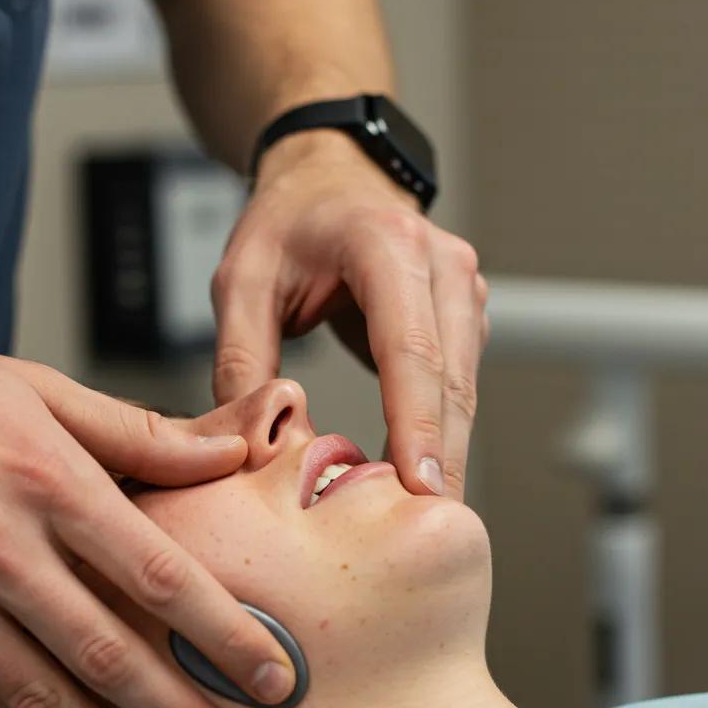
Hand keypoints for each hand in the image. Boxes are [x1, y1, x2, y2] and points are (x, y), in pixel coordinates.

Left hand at [212, 130, 488, 500]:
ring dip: (447, 451)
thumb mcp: (242, 280)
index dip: (416, 422)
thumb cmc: (287, 222)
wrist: (331, 178)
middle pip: (450, 377)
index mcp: (385, 244)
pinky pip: (459, 381)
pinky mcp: (465, 312)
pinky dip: (442, 429)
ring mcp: (464, 285)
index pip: (410, 346)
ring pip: (464, 387)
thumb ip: (242, 359)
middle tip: (430, 530)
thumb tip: (254, 442)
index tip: (421, 487)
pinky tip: (422, 474)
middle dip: (442, 457)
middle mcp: (441, 263)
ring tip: (426, 518)